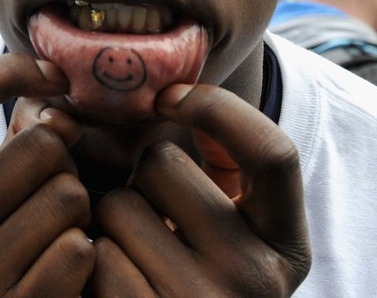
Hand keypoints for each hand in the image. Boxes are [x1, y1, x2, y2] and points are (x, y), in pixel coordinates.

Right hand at [0, 54, 93, 296]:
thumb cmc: (21, 251)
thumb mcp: (4, 192)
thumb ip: (25, 140)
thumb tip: (60, 111)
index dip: (5, 73)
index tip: (56, 75)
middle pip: (38, 146)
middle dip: (68, 166)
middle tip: (57, 202)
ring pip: (68, 195)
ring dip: (84, 214)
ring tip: (60, 239)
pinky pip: (79, 248)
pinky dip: (90, 257)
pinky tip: (68, 276)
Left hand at [86, 84, 310, 295]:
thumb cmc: (197, 284)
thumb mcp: (235, 237)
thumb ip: (220, 169)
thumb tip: (169, 97)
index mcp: (288, 249)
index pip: (273, 153)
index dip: (217, 108)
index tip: (170, 96)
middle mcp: (257, 282)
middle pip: (165, 166)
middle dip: (139, 174)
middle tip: (146, 211)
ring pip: (118, 206)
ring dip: (107, 218)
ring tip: (129, 252)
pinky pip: (94, 256)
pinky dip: (88, 259)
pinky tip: (106, 282)